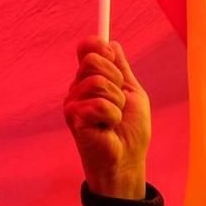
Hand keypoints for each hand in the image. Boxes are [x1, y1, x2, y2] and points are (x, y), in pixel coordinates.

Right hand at [64, 38, 150, 199]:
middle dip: (115, 80)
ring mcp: (73, 102)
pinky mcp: (74, 117)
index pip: (87, 48)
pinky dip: (112, 116)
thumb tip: (112, 43)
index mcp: (91, 80)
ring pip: (97, 82)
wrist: (127, 161)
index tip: (112, 57)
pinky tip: (107, 129)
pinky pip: (99, 104)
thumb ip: (122, 69)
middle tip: (119, 101)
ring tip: (114, 120)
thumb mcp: (133, 94)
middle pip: (92, 60)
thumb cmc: (131, 132)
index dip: (100, 47)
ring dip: (116, 102)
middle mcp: (78, 88)